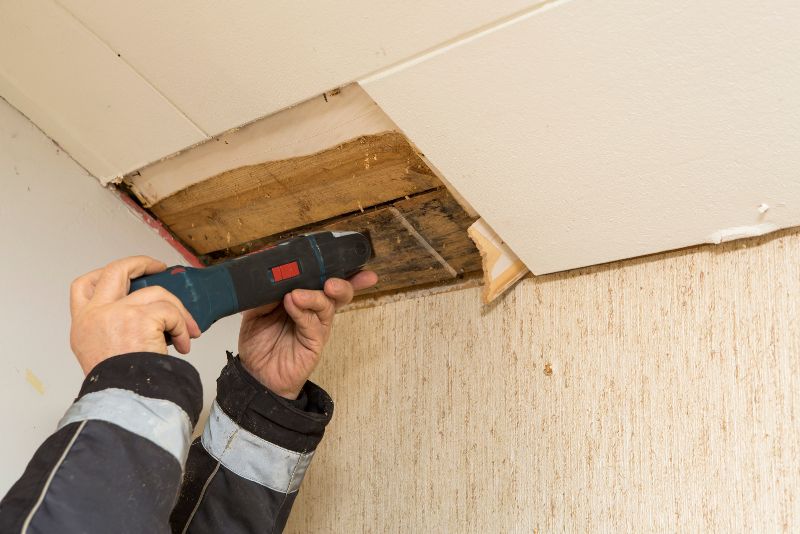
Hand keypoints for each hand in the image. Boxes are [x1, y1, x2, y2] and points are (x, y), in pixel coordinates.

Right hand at [69, 256, 200, 374]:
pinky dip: (183, 326)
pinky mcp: (140, 318)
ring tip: (186, 331)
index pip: (83, 286)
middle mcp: (96, 314)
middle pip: (116, 270)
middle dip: (141, 263)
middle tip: (159, 267)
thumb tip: (142, 317)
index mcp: (83, 324)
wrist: (125, 400)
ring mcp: (117, 313)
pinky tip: (184, 344)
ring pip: (156, 292)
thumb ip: (110, 330)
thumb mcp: (99, 354)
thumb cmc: (120, 385)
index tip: (127, 274)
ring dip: (177, 310)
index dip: (105, 273)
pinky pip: (171, 312)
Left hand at [238, 271, 377, 398]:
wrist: (256, 375)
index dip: (334, 266)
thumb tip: (269, 276)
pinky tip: (293, 304)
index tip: (340, 253)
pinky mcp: (315, 342)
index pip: (320, 277)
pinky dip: (303, 311)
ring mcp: (316, 325)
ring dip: (316, 294)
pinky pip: (314, 323)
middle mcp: (313, 309)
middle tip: (331, 277)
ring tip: (297, 294)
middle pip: (338, 289)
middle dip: (343, 279)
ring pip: (328, 303)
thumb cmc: (260, 343)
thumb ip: (263, 293)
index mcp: (302, 297)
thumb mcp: (254, 311)